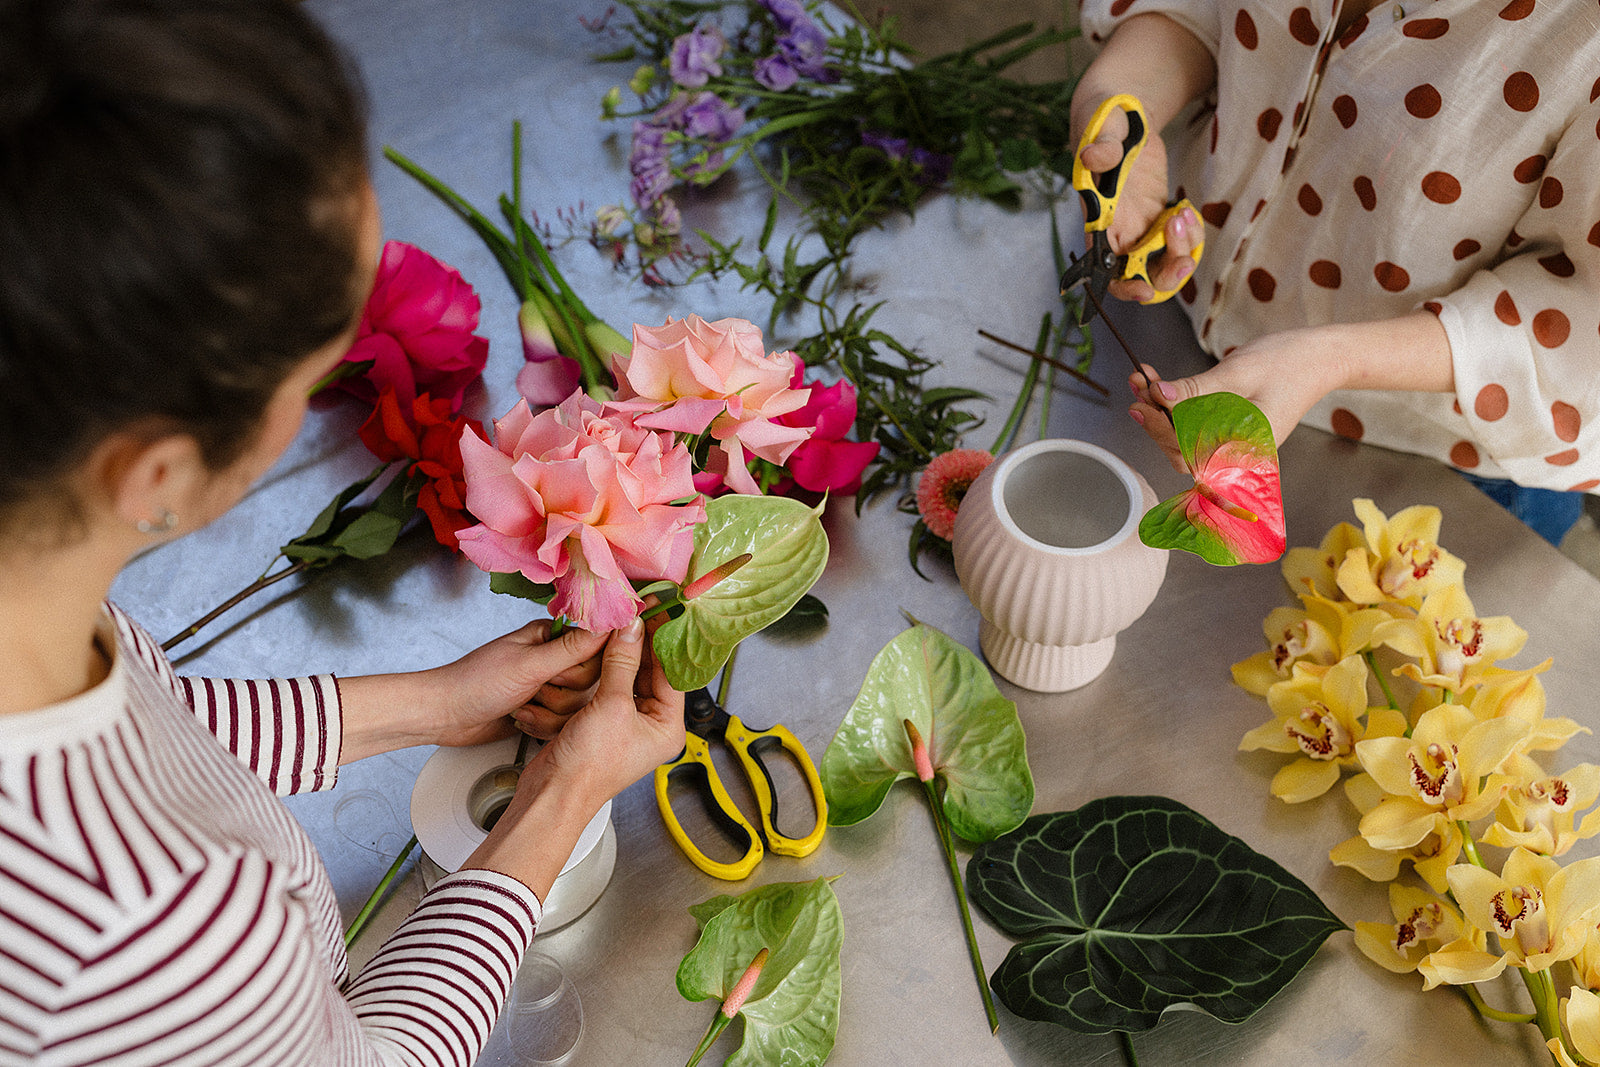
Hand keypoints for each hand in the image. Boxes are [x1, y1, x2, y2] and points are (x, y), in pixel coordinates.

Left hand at [334, 619, 609, 762]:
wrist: (445, 716)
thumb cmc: (476, 683)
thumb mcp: (529, 664)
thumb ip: (572, 649)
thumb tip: (609, 625)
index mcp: (551, 637)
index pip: (595, 651)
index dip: (580, 670)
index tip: (560, 677)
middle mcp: (553, 660)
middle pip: (590, 683)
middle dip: (561, 695)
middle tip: (535, 692)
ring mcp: (548, 687)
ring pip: (578, 707)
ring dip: (549, 713)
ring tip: (522, 708)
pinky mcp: (542, 711)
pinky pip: (564, 723)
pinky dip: (543, 726)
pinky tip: (522, 721)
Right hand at [528, 612, 684, 805]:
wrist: (553, 793)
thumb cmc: (588, 765)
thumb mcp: (612, 706)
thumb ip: (623, 663)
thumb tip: (632, 628)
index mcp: (668, 727)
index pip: (671, 674)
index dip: (662, 641)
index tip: (655, 613)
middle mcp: (652, 726)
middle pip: (652, 674)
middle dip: (642, 644)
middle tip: (635, 613)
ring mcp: (627, 724)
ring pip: (630, 677)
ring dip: (623, 653)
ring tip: (619, 623)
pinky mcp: (603, 722)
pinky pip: (611, 686)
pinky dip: (607, 667)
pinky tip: (602, 646)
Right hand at [1069, 95, 1199, 301]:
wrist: (1122, 113)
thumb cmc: (1106, 118)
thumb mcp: (1101, 126)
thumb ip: (1100, 145)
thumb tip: (1094, 158)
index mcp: (1097, 217)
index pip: (1104, 266)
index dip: (1123, 285)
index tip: (1145, 289)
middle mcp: (1117, 229)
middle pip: (1139, 275)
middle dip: (1165, 274)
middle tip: (1184, 259)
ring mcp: (1139, 225)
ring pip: (1162, 262)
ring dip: (1182, 251)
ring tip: (1185, 216)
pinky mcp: (1157, 217)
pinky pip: (1177, 242)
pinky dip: (1190, 236)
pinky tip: (1188, 213)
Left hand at [1127, 329, 1337, 471]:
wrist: (1322, 357)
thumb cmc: (1289, 363)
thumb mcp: (1238, 373)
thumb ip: (1198, 390)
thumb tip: (1161, 396)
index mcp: (1247, 448)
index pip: (1190, 451)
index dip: (1160, 428)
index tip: (1141, 403)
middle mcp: (1239, 453)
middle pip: (1183, 450)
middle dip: (1155, 419)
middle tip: (1137, 387)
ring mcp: (1234, 443)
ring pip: (1186, 438)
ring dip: (1160, 412)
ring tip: (1143, 381)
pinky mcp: (1230, 430)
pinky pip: (1196, 426)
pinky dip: (1175, 407)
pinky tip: (1160, 385)